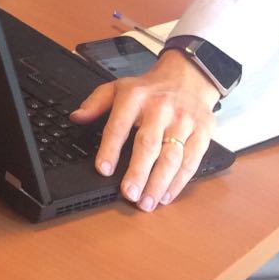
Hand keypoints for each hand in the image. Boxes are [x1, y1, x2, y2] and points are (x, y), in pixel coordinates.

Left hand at [71, 50, 220, 210]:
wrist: (188, 78)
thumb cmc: (149, 89)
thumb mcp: (118, 87)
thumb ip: (95, 103)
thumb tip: (76, 117)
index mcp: (135, 98)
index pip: (119, 126)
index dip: (110, 149)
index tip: (103, 169)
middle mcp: (160, 109)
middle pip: (148, 145)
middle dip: (138, 172)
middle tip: (129, 194)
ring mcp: (184, 122)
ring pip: (172, 157)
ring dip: (159, 183)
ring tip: (147, 202)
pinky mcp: (202, 133)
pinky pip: (192, 161)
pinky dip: (179, 182)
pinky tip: (167, 194)